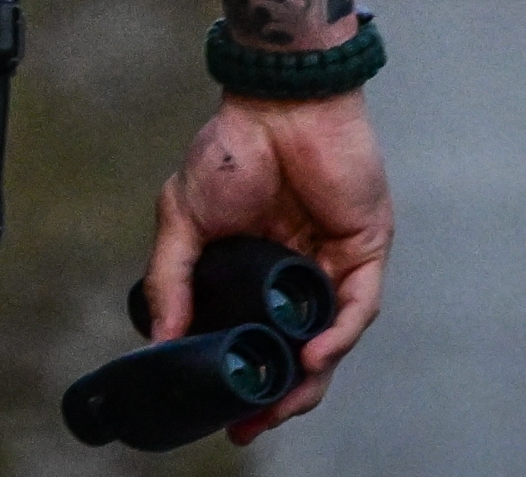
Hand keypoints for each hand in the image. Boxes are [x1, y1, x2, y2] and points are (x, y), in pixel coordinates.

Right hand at [142, 90, 391, 440]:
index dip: (244, 379)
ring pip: (330, 339)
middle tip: (250, 425)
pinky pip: (358, 305)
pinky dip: (337, 334)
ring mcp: (335, 263)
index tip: (222, 415)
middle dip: (278, 396)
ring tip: (280, 404)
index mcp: (259, 270)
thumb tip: (160, 339)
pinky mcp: (365, 248)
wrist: (276, 99)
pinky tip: (313, 356)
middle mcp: (300, 274)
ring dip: (309, 379)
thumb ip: (173, 278)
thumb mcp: (183, 218)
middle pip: (298, 351)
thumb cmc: (232, 146)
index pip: (258, 338)